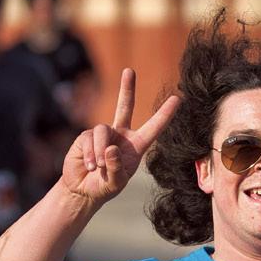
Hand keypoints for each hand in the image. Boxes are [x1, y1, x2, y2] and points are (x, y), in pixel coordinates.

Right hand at [63, 68, 179, 206]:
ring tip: (98, 167)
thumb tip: (111, 148)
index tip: (177, 98)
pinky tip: (90, 166)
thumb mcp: (116, 183)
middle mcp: (121, 135)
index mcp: (136, 146)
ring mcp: (103, 134)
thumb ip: (116, 168)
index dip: (165, 114)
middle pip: (124, 106)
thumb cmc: (105, 186)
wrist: (83, 190)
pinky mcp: (86, 136)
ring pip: (103, 130)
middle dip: (126, 88)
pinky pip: (90, 138)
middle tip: (129, 70)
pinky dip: (90, 154)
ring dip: (100, 151)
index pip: (153, 127)